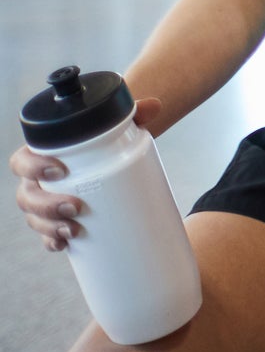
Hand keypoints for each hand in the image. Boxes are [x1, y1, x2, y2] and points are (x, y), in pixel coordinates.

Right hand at [12, 97, 160, 251]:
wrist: (111, 153)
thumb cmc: (106, 138)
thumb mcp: (117, 125)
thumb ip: (134, 113)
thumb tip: (155, 106)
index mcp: (42, 155)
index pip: (22, 161)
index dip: (33, 167)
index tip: (59, 170)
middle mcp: (36, 181)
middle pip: (27, 196)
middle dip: (46, 206)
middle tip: (76, 206)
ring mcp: (44, 202)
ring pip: (34, 218)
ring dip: (49, 227)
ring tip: (73, 230)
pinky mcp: (56, 220)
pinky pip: (46, 236)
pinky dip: (52, 242)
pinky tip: (64, 245)